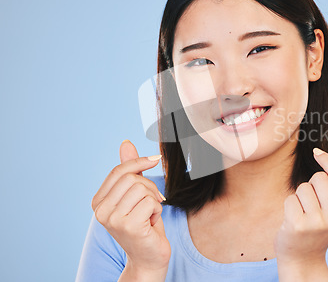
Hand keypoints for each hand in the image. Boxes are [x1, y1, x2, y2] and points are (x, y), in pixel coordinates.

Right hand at [91, 140, 170, 276]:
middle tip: (153, 202)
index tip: (155, 159)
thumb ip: (129, 171)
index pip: (118, 171)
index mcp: (98, 202)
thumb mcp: (135, 195)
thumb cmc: (143, 224)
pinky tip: (152, 222)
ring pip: (142, 188)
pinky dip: (157, 210)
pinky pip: (151, 202)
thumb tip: (126, 143)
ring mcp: (112, 219)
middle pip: (131, 178)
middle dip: (149, 186)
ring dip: (153, 199)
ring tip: (150, 214)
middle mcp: (100, 211)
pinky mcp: (128, 226)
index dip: (138, 162)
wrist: (149, 257)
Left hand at [274, 143, 327, 266]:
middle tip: (313, 206)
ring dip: (300, 197)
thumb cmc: (319, 224)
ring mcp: (318, 222)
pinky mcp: (298, 225)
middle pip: (319, 178)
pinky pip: (291, 199)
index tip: (316, 152)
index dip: (326, 160)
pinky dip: (290, 206)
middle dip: (312, 186)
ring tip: (304, 214)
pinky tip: (294, 220)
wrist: (304, 256)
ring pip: (303, 188)